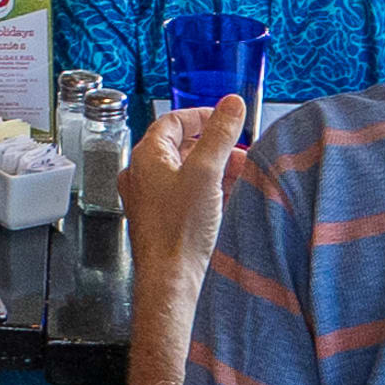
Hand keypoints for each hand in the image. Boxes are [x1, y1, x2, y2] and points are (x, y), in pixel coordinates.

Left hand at [125, 95, 247, 301]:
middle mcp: (143, 175)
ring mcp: (150, 199)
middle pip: (180, 147)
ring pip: (185, 173)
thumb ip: (220, 135)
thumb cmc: (179, 230)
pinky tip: (229, 199)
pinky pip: (185, 196)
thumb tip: (232, 104)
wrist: (170, 280)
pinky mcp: (161, 221)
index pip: (172, 121)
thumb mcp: (206, 173)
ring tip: (241, 176)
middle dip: (213, 147)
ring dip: (213, 170)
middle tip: (240, 151)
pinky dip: (207, 191)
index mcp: (146, 156)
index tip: (223, 118)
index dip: (200, 116)